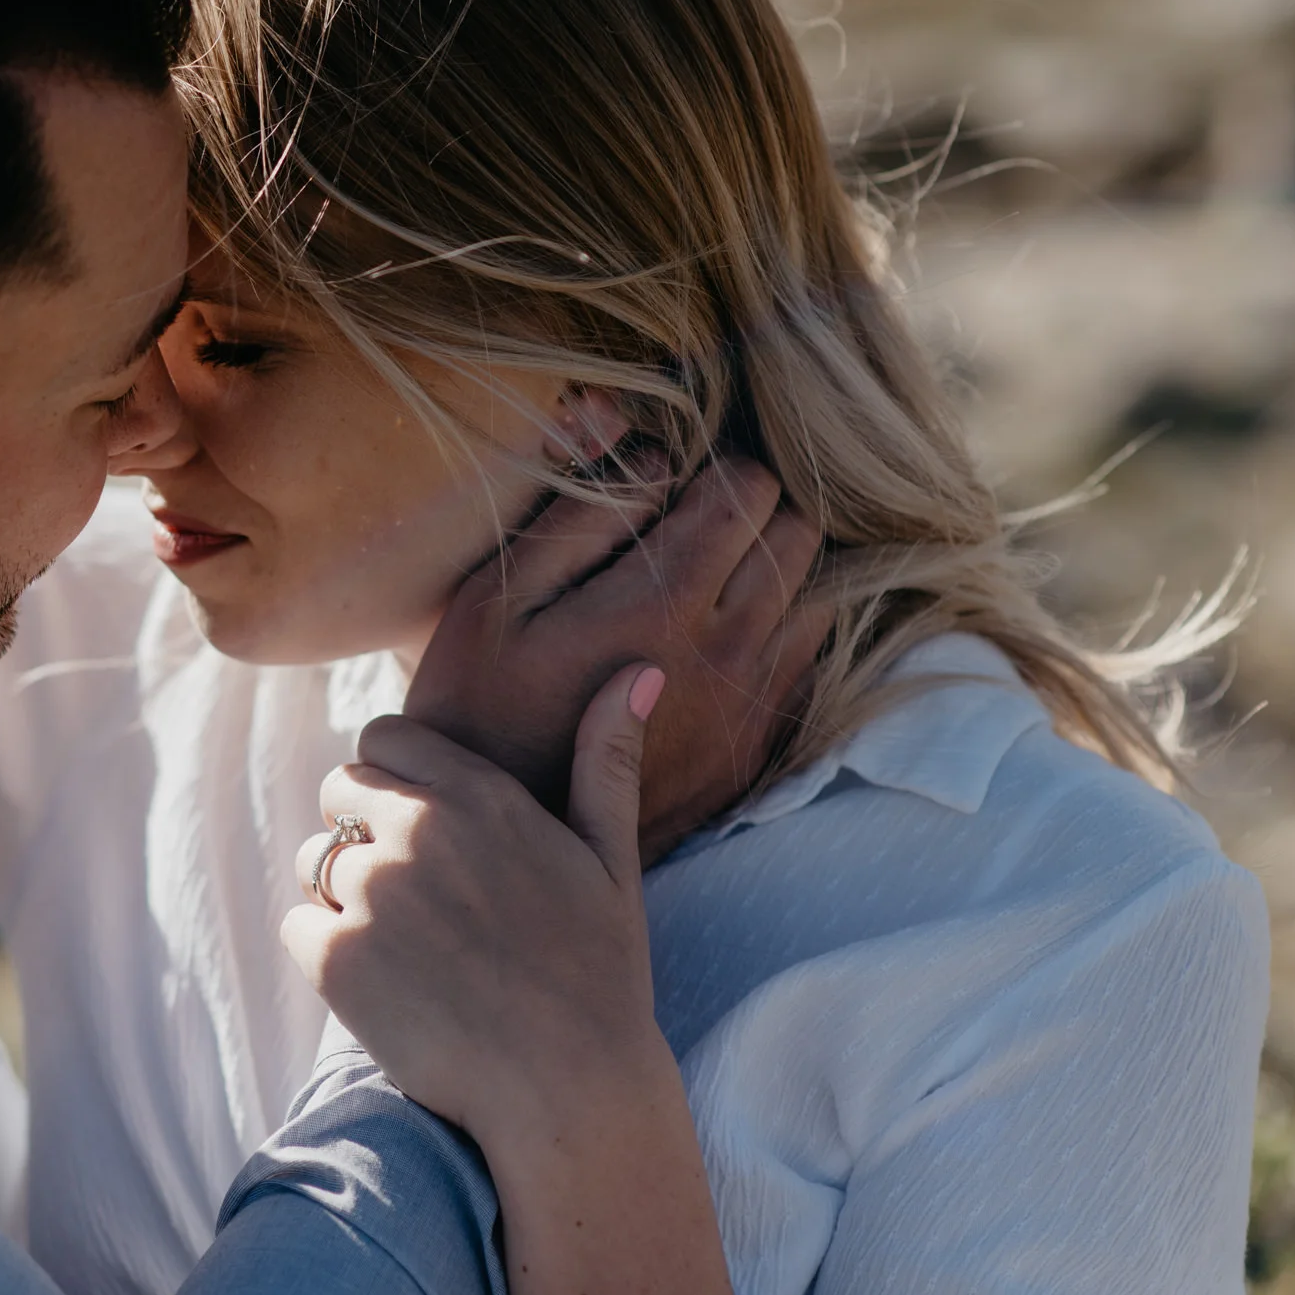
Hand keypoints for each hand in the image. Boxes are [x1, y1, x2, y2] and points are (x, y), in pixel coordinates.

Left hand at [284, 668, 664, 1132]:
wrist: (569, 1087)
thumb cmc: (598, 975)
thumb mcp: (612, 857)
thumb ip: (607, 758)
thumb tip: (639, 672)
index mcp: (479, 796)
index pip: (382, 738)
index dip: (391, 779)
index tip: (417, 825)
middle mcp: (417, 830)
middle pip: (338, 792)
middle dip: (360, 831)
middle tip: (413, 896)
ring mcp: (370, 892)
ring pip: (313, 861)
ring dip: (340, 894)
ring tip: (404, 948)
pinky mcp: (334, 956)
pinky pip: (297, 926)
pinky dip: (325, 954)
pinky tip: (383, 987)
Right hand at [406, 452, 828, 861]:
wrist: (499, 847)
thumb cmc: (477, 709)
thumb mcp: (493, 600)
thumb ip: (576, 517)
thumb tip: (646, 447)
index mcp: (664, 603)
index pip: (749, 489)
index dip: (714, 468)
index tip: (673, 483)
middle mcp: (727, 652)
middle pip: (798, 536)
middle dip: (754, 513)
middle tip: (692, 525)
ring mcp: (749, 708)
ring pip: (817, 598)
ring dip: (775, 574)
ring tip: (706, 582)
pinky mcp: (753, 751)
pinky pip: (805, 665)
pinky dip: (777, 635)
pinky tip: (712, 644)